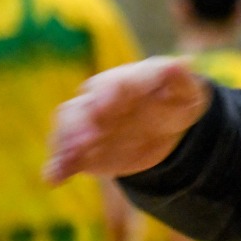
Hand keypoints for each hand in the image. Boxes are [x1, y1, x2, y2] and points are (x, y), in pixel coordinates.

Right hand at [45, 57, 211, 182]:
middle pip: (82, 108)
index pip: (113, 85)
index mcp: (123, 83)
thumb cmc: (174, 102)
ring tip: (70, 158)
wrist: (164, 127)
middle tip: (85, 141)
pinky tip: (54, 179)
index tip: (104, 106)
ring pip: (68, 130)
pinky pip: (65, 156)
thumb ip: (179, 79)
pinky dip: (58, 166)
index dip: (107, 94)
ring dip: (67, 144)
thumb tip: (184, 61)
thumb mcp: (185, 91)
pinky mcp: (83, 148)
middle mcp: (98, 101)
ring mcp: (87, 124)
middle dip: (81, 124)